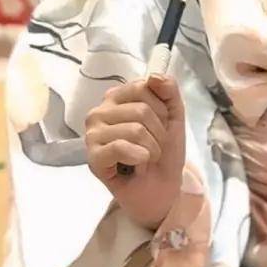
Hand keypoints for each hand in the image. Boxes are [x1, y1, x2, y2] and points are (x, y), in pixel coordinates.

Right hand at [84, 73, 185, 229]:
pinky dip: (138, 158)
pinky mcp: (93, 156)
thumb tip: (155, 75)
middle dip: (158, 134)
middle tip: (153, 148)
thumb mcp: (174, 117)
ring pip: (135, 130)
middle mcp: (100, 111)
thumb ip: (169, 91)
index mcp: (117, 97)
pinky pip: (120, 147)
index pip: (144, 87)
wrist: (162, 190)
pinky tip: (137, 166)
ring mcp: (93, 134)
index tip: (160, 127)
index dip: (162, 110)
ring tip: (146, 159)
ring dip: (152, 149)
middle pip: (141, 111)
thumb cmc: (164, 153)